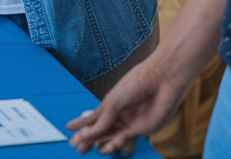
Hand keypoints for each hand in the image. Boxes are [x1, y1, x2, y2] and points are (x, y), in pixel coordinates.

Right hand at [66, 56, 188, 154]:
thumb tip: (88, 134)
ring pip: (111, 140)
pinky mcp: (141, 131)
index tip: (69, 130)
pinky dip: (116, 147)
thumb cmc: (136, 84)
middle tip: (79, 148)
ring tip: (96, 148)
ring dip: (103, 146)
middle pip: (99, 132)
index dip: (80, 125)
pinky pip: (126, 143)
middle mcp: (117, 116)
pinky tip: (110, 148)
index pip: (91, 119)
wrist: (161, 82)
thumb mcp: (113, 102)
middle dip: (88, 140)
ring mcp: (128, 124)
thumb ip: (102, 121)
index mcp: (108, 105)